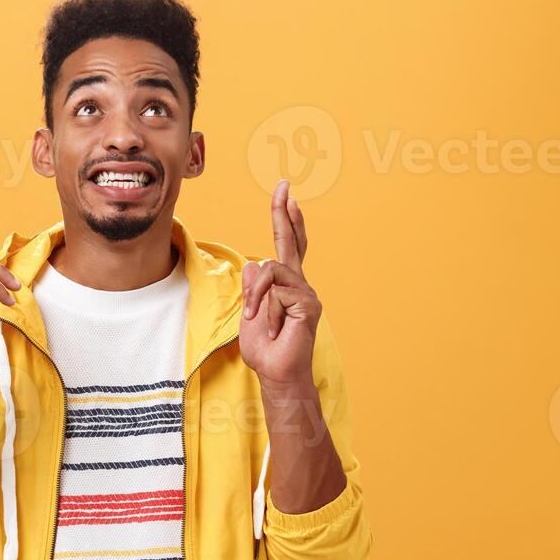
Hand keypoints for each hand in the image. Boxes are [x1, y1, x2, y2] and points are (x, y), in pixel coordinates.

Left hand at [240, 180, 321, 390]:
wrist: (276, 374)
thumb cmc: (265, 352)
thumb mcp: (249, 315)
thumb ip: (252, 290)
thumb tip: (252, 265)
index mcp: (284, 286)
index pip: (286, 247)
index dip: (285, 221)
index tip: (286, 195)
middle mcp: (299, 285)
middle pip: (293, 242)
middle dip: (285, 213)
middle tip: (284, 185)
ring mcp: (307, 293)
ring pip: (271, 271)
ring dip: (256, 296)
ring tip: (256, 318)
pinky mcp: (309, 304)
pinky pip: (277, 291)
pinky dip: (266, 309)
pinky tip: (271, 327)